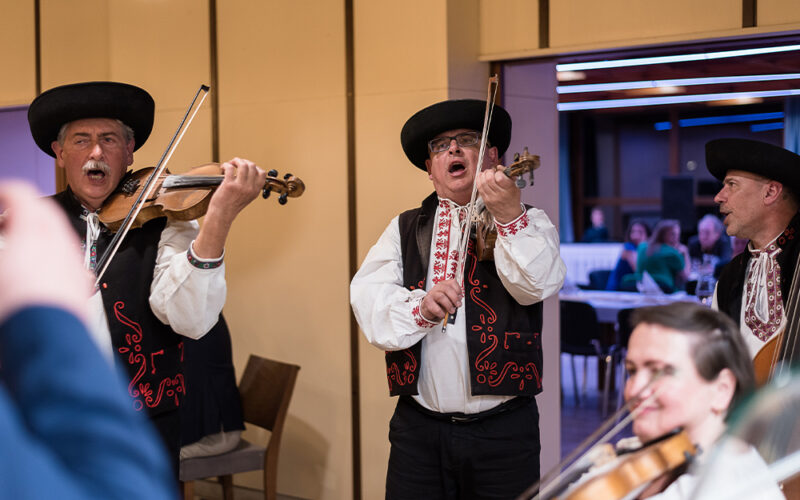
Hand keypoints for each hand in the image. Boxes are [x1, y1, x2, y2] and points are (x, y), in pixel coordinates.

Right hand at [0, 182, 91, 323]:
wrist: (48, 336)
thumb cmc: (18, 305)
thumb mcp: (1, 265)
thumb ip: (5, 244)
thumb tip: (7, 250)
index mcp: (33, 230)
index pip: (22, 194)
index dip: (7, 191)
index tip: (1, 195)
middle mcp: (59, 240)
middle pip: (45, 212)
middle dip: (24, 211)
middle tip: (5, 220)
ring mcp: (73, 259)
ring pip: (59, 234)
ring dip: (38, 233)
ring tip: (19, 245)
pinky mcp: (81, 280)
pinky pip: (68, 255)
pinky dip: (52, 252)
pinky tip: (40, 268)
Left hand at [207, 158, 266, 222]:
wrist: (222, 214)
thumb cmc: (232, 205)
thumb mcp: (247, 197)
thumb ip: (251, 187)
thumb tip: (250, 171)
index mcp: (255, 191)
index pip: (262, 173)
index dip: (255, 167)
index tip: (247, 167)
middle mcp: (249, 188)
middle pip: (252, 166)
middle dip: (244, 161)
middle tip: (236, 163)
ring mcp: (240, 186)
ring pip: (243, 164)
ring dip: (236, 160)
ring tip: (231, 163)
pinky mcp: (228, 185)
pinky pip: (230, 168)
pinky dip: (226, 164)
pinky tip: (223, 167)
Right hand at [420, 279, 462, 321]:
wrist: (428, 309)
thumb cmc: (440, 303)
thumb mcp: (449, 299)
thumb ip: (454, 299)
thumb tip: (458, 302)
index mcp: (444, 285)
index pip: (452, 283)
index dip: (458, 290)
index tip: (460, 297)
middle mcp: (437, 287)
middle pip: (447, 289)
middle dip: (454, 298)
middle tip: (458, 305)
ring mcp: (431, 294)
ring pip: (441, 297)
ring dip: (448, 305)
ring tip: (452, 311)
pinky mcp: (427, 302)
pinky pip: (434, 307)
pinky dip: (440, 312)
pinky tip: (443, 314)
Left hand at [477, 165, 522, 223]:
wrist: (509, 214)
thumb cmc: (512, 199)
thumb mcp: (516, 186)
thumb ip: (509, 175)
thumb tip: (499, 167)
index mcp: (509, 190)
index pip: (499, 177)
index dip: (498, 172)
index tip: (499, 172)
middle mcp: (500, 194)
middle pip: (489, 179)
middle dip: (489, 172)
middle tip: (491, 172)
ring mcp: (491, 198)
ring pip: (482, 182)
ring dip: (483, 175)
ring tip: (486, 174)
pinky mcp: (485, 200)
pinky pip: (479, 188)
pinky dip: (478, 180)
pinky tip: (480, 177)